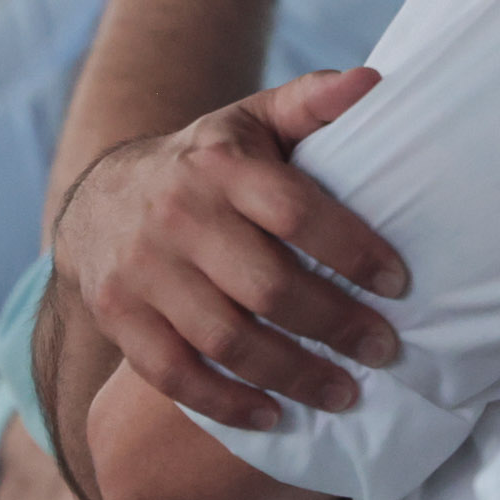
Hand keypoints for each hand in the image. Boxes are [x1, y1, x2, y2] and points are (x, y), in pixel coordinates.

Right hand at [55, 67, 411, 432]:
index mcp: (221, 164)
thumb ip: (312, 102)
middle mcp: (178, 215)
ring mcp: (144, 270)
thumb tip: (374, 83)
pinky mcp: (118, 316)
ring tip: (344, 393)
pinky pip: (175, 375)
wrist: (100, 197)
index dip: (352, 250)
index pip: (297, 211)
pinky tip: (274, 416)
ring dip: (293, 375)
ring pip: (227, 339)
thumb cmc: (205, 162)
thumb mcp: (253, 120)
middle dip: (336, 324)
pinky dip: (227, 403)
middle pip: (269, 286)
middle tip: (385, 349)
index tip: (398, 284)